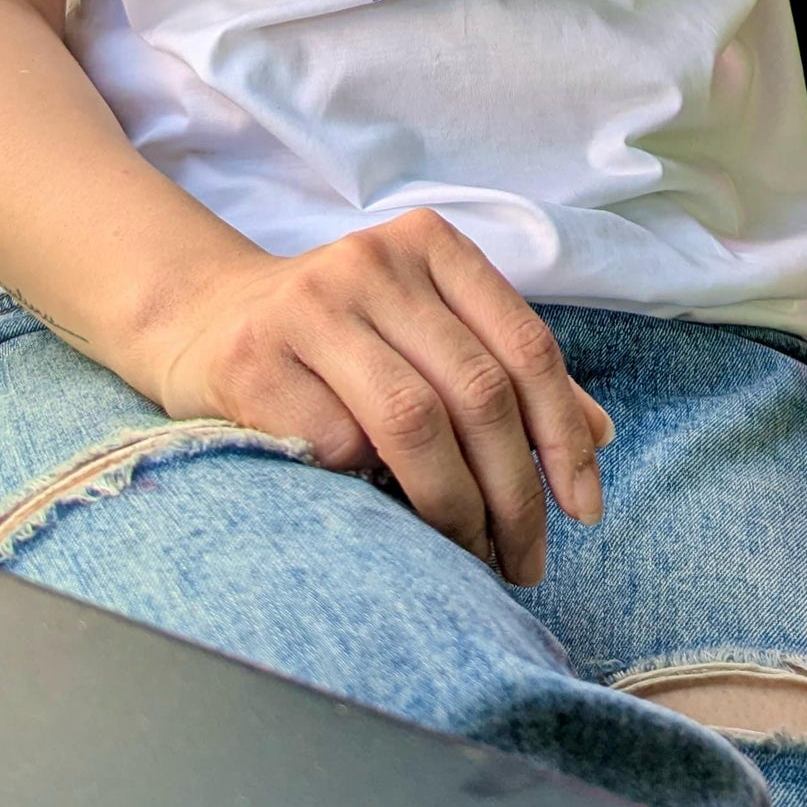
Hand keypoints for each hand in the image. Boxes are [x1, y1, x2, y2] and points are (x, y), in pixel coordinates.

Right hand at [158, 209, 614, 585]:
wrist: (205, 318)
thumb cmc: (341, 336)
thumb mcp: (428, 328)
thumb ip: (509, 369)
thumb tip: (601, 437)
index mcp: (430, 245)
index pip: (526, 346)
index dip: (564, 436)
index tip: (584, 510)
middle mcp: (373, 262)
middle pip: (477, 392)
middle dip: (515, 493)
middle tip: (525, 560)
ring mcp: (310, 305)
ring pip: (414, 423)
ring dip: (454, 509)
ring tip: (470, 557)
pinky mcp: (256, 359)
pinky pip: (339, 445)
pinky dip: (372, 492)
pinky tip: (383, 516)